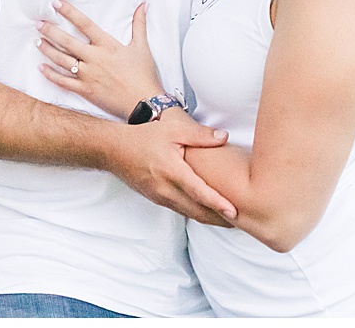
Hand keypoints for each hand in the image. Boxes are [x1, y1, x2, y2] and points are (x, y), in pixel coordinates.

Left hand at [36, 0, 162, 119]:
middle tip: (38, 23)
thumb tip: (143, 4)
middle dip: (51, 31)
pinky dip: (51, 75)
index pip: (85, 24)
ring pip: (62, 60)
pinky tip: (41, 68)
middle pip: (67, 41)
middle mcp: (95, 58)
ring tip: (37, 41)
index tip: (56, 3)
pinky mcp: (86, 90)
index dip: (69, 12)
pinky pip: (64, 82)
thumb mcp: (142, 47)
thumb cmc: (144, 75)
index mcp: (107, 45)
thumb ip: (139, 24)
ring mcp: (88, 75)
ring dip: (48, 50)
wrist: (145, 103)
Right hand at [108, 109, 235, 224]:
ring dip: (209, 219)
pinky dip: (195, 213)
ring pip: (189, 213)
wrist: (112, 149)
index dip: (218, 203)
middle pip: (197, 210)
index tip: (234, 213)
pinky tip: (206, 212)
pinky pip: (180, 209)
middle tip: (243, 223)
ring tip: (229, 222)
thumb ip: (199, 135)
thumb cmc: (141, 137)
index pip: (199, 192)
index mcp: (171, 171)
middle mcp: (165, 189)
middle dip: (220, 219)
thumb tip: (224, 137)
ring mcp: (159, 197)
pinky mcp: (156, 199)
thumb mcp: (171, 130)